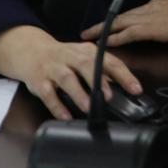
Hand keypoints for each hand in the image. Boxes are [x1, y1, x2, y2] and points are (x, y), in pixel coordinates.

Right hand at [0, 25, 140, 120]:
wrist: (30, 50)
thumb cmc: (64, 58)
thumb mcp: (83, 58)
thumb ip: (103, 69)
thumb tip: (126, 84)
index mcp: (86, 51)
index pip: (108, 60)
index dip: (124, 75)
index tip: (136, 89)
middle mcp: (70, 57)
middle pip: (86, 65)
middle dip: (98, 80)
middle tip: (108, 97)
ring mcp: (54, 68)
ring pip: (67, 79)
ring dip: (78, 93)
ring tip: (88, 107)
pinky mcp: (39, 80)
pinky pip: (48, 94)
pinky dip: (57, 106)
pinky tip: (66, 117)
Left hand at [81, 0, 167, 47]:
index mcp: (160, 3)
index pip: (134, 13)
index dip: (119, 20)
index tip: (109, 25)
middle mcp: (152, 7)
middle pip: (121, 16)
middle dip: (104, 25)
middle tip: (88, 31)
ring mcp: (151, 16)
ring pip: (120, 23)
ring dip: (103, 32)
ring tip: (89, 39)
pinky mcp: (154, 28)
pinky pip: (128, 34)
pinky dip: (115, 39)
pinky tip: (105, 45)